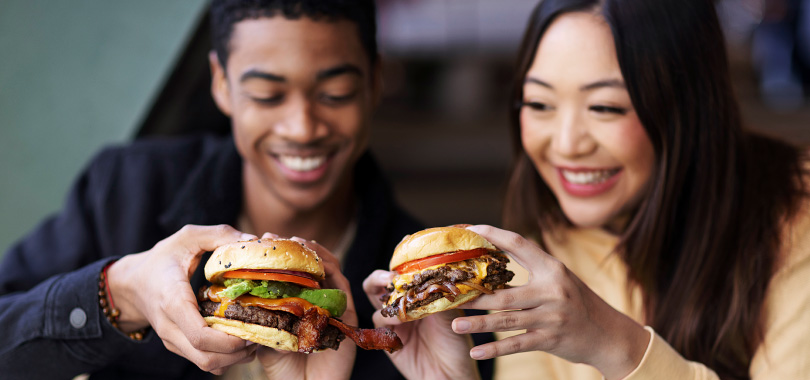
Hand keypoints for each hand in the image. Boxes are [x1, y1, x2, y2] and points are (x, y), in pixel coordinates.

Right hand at [107, 224, 257, 374]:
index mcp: (173, 301)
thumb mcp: (187, 238)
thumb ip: (218, 234)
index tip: (251, 328)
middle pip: (206, 357)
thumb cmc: (161, 259)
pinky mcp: (177, 346)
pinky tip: (239, 341)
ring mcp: (172, 340)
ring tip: (254, 339)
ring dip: (234, 358)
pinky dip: (224, 358)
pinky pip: (203, 361)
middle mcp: (170, 327)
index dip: (229, 340)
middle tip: (260, 335)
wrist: (131, 283)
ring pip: (206, 364)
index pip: (200, 335)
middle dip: (238, 353)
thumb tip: (251, 239)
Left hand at [257, 234, 356, 379]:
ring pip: (328, 268)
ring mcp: (332, 305)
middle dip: (292, 247)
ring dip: (313, 252)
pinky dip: (331, 269)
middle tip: (272, 237)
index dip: (276, 255)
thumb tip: (243, 298)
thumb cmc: (284, 370)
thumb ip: (259, 318)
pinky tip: (316, 261)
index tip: (258, 242)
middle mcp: (316, 301)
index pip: (289, 272)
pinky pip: (342, 285)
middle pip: (308, 264)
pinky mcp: (347, 313)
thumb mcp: (264, 339)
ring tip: (295, 241)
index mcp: (297, 304)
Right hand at [363, 270, 479, 379]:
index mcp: (420, 295)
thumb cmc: (456, 344)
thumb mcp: (453, 314)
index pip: (405, 274)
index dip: (401, 267)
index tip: (404, 267)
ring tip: (399, 306)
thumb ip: (438, 295)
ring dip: (386, 300)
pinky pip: (378, 322)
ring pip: (376, 301)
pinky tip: (399, 324)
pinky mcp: (387, 337)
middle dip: (380, 277)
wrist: (450, 374)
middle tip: (390, 278)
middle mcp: (405, 305)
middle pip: (381, 284)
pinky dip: (385, 319)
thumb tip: (431, 274)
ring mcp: (395, 321)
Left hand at [452, 225, 649, 379]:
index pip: (519, 244)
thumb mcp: (560, 278)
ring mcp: (551, 316)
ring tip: (455, 323)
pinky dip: (495, 350)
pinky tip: (477, 351)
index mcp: (553, 268)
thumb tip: (495, 252)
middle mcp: (552, 290)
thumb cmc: (578, 302)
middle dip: (475, 296)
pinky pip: (517, 344)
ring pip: (506, 320)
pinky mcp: (550, 339)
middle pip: (504, 293)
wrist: (608, 334)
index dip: (493, 235)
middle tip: (450, 295)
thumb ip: (532, 267)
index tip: (469, 230)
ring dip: (478, 324)